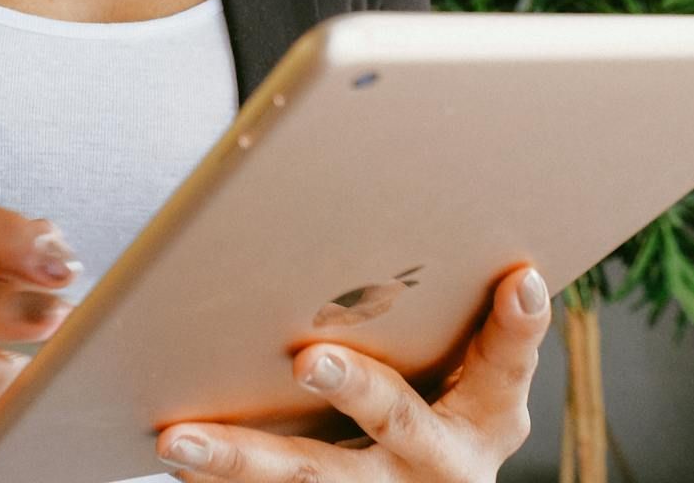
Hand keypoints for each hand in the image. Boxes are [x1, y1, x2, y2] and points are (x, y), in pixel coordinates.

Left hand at [154, 264, 550, 482]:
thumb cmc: (445, 407)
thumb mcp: (473, 377)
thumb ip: (467, 321)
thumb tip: (472, 236)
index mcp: (489, 417)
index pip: (508, 363)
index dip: (518, 325)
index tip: (517, 278)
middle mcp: (442, 461)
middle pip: (395, 418)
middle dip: (353, 387)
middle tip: (308, 357)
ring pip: (310, 478)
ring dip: (241, 458)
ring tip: (180, 437)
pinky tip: (175, 463)